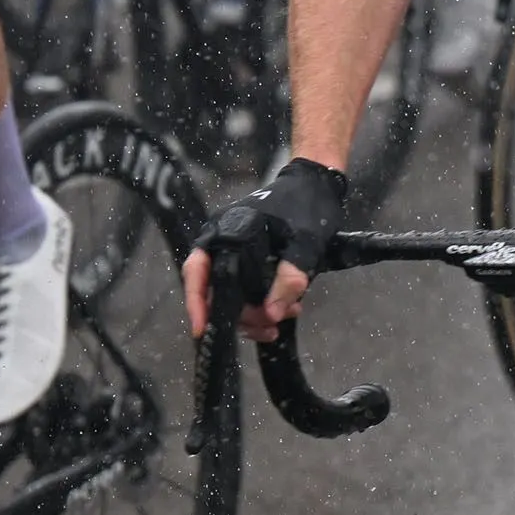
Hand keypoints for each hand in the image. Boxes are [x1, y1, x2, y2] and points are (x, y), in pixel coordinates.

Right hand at [182, 157, 343, 343]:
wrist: (318, 185)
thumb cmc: (307, 206)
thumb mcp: (305, 242)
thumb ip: (290, 277)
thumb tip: (271, 314)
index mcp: (226, 231)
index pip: (197, 270)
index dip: (196, 302)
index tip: (201, 329)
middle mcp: (222, 243)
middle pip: (217, 293)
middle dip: (244, 315)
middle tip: (273, 323)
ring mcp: (234, 255)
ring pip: (233, 298)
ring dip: (256, 315)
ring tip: (287, 314)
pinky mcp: (248, 264)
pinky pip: (246, 293)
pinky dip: (262, 307)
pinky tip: (285, 310)